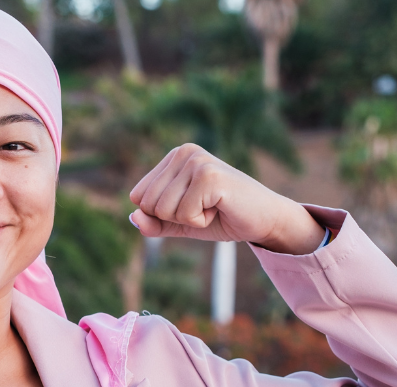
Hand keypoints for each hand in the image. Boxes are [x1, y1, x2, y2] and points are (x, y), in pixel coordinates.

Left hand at [128, 144, 324, 254]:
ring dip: (189, 219)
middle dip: (175, 217)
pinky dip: (201, 221)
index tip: (191, 205)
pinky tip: (220, 208)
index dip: (162, 213)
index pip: (138, 196)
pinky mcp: (209, 176)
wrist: (263, 220)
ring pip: (164, 210)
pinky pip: (183, 214)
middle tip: (204, 208)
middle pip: (148, 203)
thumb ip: (153, 222)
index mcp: (173, 157)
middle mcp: (184, 153)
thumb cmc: (221, 217)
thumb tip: (133, 216)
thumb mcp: (179, 222)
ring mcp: (197, 162)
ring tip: (212, 207)